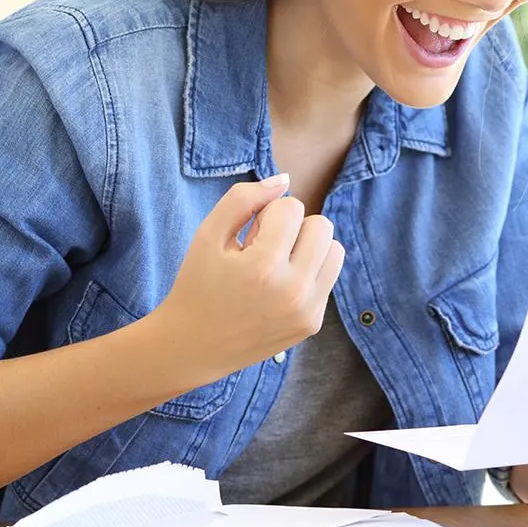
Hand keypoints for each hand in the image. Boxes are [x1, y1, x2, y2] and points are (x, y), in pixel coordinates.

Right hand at [159, 175, 344, 380]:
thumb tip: (284, 180)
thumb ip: (243, 198)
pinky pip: (327, 278)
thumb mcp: (208, 234)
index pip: (292, 207)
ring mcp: (307, 311)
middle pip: (322, 225)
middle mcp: (293, 291)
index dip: (266, 214)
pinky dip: (306, 274)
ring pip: (334, 250)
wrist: (193, 346)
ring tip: (277, 263)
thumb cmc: (198, 284)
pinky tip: (278, 287)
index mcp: (264, 266)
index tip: (247, 236)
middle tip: (264, 248)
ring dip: (308, 248)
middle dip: (293, 227)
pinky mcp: (312, 324)